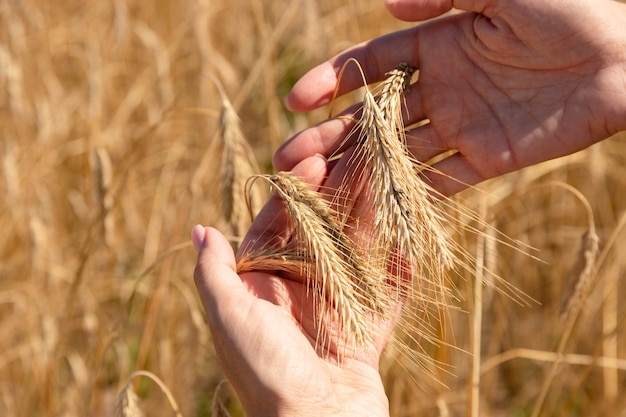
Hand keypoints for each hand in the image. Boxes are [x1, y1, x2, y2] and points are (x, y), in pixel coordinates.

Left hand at [192, 155, 392, 416]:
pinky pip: (386, 296)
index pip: (277, 225)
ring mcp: (334, 311)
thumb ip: (214, 273)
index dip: (294, 193)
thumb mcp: (230, 317)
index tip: (316, 162)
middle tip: (359, 158)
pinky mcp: (365, 333)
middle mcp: (296, 293)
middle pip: (320, 232)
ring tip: (389, 181)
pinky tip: (410, 240)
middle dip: (338, 196)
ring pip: (356, 253)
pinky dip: (398, 272)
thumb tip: (201, 229)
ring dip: (372, 219)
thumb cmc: (265, 372)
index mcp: (261, 286)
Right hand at [275, 0, 625, 195]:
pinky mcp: (485, 158)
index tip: (295, 101)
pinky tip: (371, 214)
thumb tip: (385, 2)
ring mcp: (460, 125)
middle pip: (372, 116)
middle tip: (286, 159)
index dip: (332, 82)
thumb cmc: (570, 6)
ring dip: (356, 171)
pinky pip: (440, 182)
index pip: (370, 66)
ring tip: (313, 190)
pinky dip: (408, 198)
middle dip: (329, 136)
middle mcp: (440, 87)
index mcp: (437, 44)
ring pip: (396, 153)